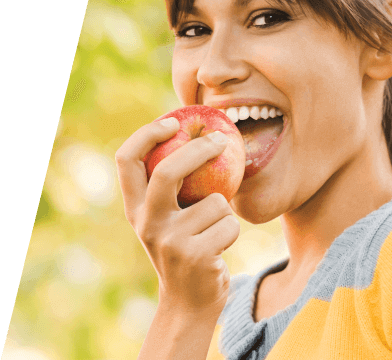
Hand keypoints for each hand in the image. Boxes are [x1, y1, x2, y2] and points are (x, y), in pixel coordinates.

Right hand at [115, 117, 240, 316]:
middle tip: (221, 140)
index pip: (126, 161)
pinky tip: (219, 248)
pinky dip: (233, 231)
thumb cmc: (186, 247)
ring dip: (225, 212)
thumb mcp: (169, 218)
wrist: (190, 302)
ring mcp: (170, 241)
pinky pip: (230, 223)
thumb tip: (203, 135)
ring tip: (213, 232)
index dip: (146, 134)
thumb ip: (174, 187)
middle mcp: (146, 223)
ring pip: (216, 201)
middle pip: (168, 171)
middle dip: (198, 149)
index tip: (173, 121)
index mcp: (135, 209)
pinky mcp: (196, 255)